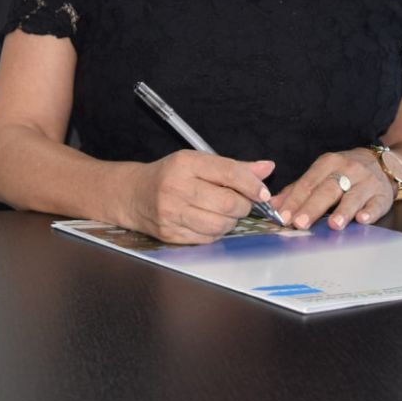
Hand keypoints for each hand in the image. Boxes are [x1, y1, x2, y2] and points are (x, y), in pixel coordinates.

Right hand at [124, 152, 275, 244]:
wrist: (134, 194)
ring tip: (225, 212)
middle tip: (242, 202)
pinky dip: (216, 232)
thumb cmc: (170, 175)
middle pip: (227, 203)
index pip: (229, 173)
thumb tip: (267, 168)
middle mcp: (177, 187)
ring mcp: (172, 213)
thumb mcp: (198, 162)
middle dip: (243, 205)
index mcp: (186, 163)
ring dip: (231, 221)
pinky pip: (207, 238)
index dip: (252, 185)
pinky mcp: (171, 234)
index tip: (263, 192)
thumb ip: (233, 167)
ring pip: (220, 224)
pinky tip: (211, 222)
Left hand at [271, 148, 393, 230]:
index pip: (308, 183)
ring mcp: (366, 182)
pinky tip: (363, 220)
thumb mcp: (322, 174)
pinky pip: (376, 204)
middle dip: (313, 207)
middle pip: (328, 190)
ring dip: (343, 211)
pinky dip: (370, 212)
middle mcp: (348, 169)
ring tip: (333, 225)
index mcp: (328, 163)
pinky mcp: (382, 195)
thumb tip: (273, 205)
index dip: (295, 200)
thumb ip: (297, 189)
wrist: (383, 164)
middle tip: (300, 223)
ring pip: (353, 196)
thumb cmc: (346, 172)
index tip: (283, 216)